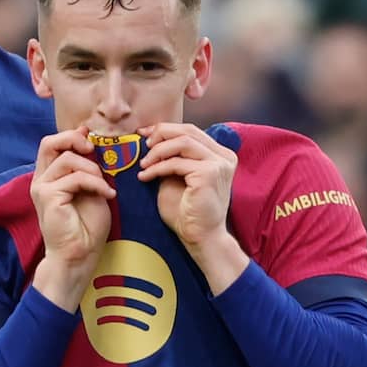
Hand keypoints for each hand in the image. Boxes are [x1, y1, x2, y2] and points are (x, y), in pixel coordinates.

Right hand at [31, 127, 115, 310]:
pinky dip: (96, 183)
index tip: (91, 139)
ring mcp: (42, 187)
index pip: (53, 144)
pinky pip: (76, 177)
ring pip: (68, 159)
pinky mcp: (48, 196)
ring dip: (93, 170)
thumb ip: (88, 168)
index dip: (72, 136)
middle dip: (73, 140)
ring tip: (104, 187)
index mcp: (49, 177)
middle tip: (93, 149)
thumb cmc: (86, 227)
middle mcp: (41, 179)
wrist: (79, 255)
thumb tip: (89, 141)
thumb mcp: (91, 189)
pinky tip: (107, 195)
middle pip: (49, 143)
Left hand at [138, 123, 247, 293]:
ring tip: (143, 164)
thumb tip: (151, 140)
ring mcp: (218, 164)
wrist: (200, 238)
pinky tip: (145, 176)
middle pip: (188, 131)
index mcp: (219, 155)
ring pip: (182, 142)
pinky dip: (157, 168)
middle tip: (142, 145)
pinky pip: (176, 163)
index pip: (191, 131)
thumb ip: (171, 159)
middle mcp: (223, 156)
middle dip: (161, 134)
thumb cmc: (187, 212)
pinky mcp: (208, 174)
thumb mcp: (176, 177)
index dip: (165, 129)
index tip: (144, 134)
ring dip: (158, 151)